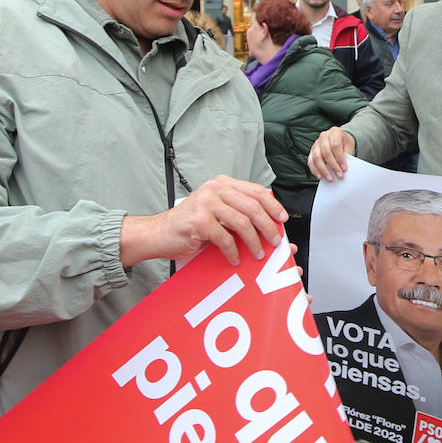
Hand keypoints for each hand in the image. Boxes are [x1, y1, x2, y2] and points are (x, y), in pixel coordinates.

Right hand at [120, 175, 285, 266]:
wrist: (159, 233)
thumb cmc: (190, 225)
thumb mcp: (217, 213)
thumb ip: (239, 213)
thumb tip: (270, 227)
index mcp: (223, 184)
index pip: (256, 191)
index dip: (273, 206)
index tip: (282, 220)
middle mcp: (215, 189)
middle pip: (253, 206)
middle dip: (268, 226)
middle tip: (275, 241)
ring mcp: (206, 203)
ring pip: (242, 222)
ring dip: (254, 242)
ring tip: (258, 253)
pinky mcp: (199, 220)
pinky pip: (225, 238)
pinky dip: (233, 251)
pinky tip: (235, 259)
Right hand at [306, 127, 355, 181]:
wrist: (339, 139)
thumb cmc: (344, 143)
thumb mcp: (349, 146)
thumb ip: (347, 156)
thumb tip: (343, 169)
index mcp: (335, 132)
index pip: (335, 145)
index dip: (340, 158)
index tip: (344, 168)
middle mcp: (324, 136)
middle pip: (326, 152)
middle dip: (333, 166)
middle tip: (339, 175)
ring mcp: (316, 143)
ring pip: (317, 157)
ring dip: (323, 170)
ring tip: (330, 178)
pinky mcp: (311, 151)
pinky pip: (310, 161)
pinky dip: (315, 170)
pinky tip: (320, 176)